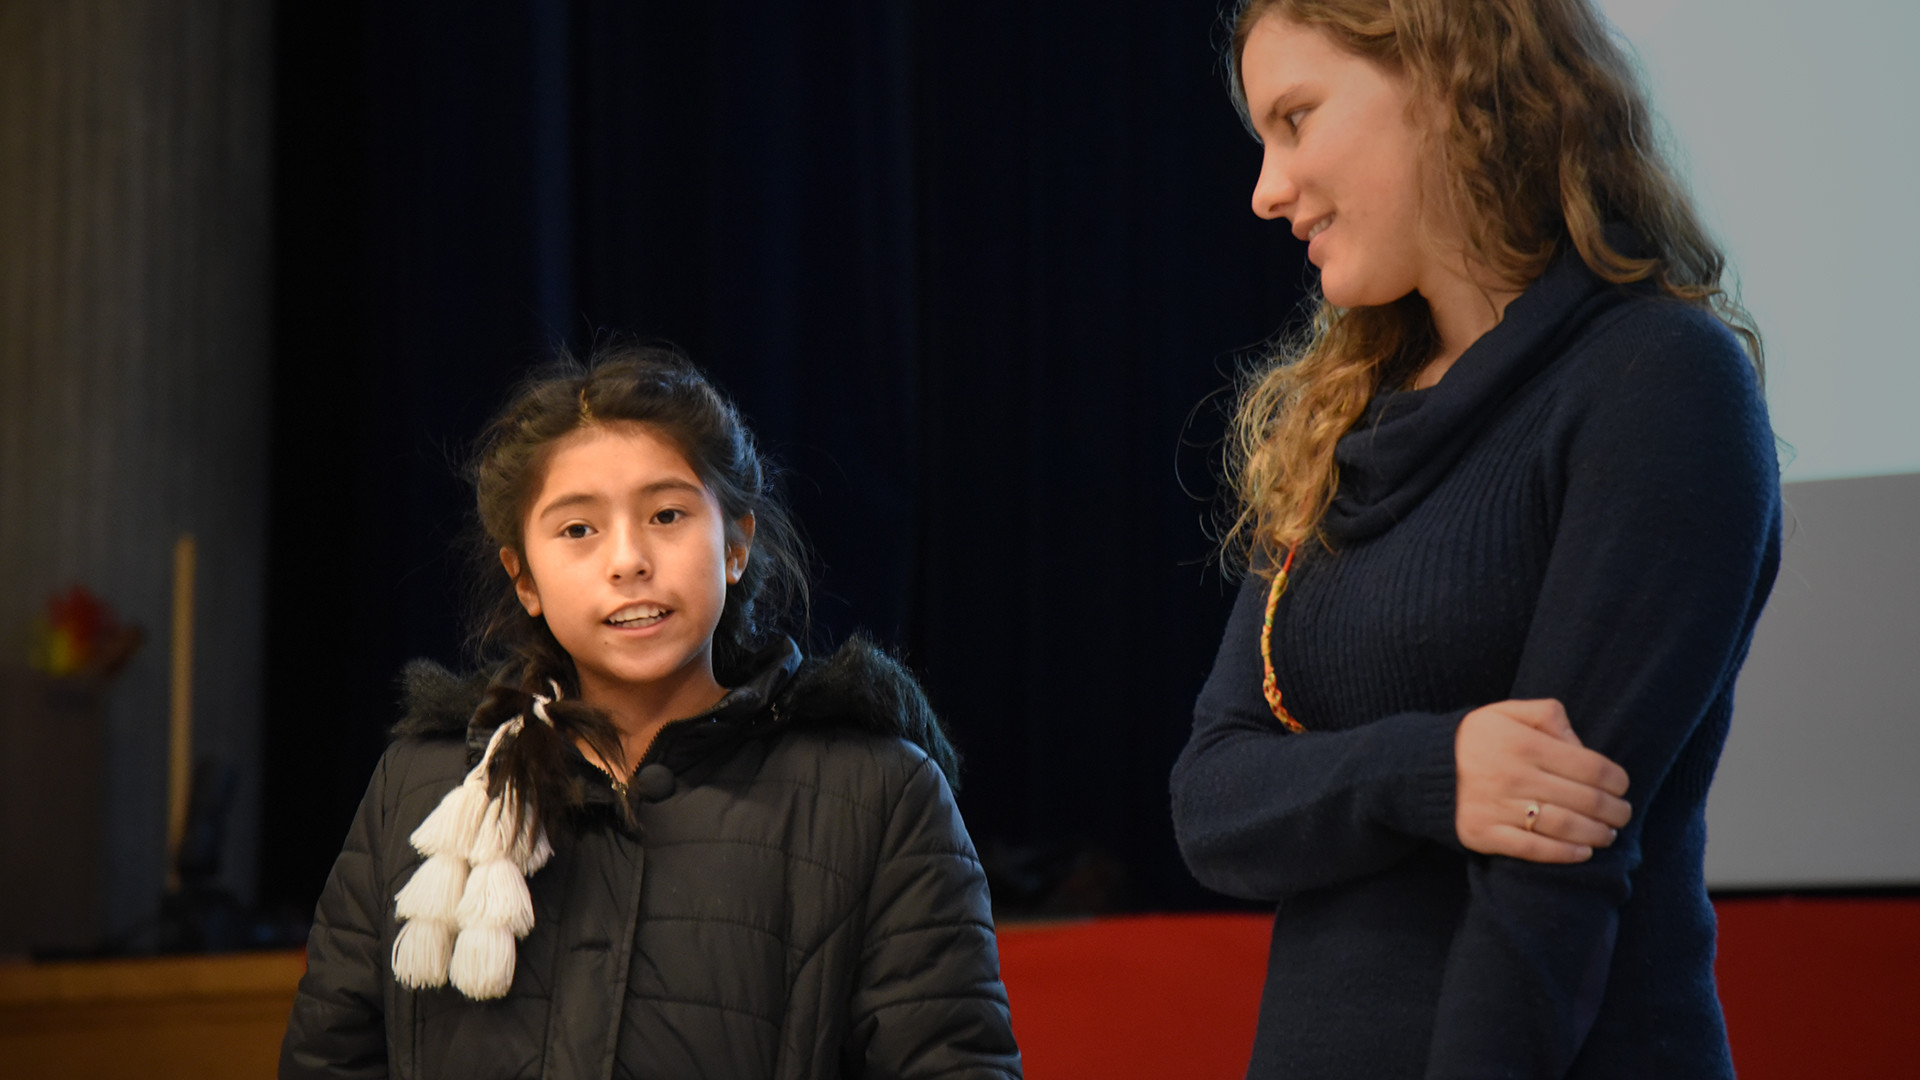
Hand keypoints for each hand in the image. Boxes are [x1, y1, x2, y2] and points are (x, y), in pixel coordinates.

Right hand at [1454, 699, 1630, 862]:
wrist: (1420, 770)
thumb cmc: (1473, 740)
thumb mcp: (1505, 712)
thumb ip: (1546, 715)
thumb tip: (1579, 743)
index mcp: (1524, 744)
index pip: (1590, 766)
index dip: (1616, 780)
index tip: (1622, 786)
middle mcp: (1513, 776)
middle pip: (1584, 799)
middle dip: (1614, 810)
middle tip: (1623, 814)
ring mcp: (1498, 807)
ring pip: (1565, 826)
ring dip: (1597, 833)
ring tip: (1608, 834)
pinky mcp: (1485, 833)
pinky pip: (1534, 849)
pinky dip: (1564, 853)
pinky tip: (1582, 852)